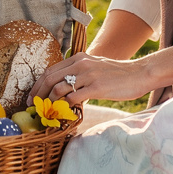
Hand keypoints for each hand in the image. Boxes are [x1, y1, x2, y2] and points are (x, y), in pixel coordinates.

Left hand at [29, 53, 153, 106]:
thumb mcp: (95, 67)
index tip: (33, 97)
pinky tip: (64, 115)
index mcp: (78, 58)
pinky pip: (73, 98)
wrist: (139, 74)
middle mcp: (81, 64)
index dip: (38, 85)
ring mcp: (88, 75)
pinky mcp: (97, 87)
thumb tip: (64, 87)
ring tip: (47, 113)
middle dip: (38, 94)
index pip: (50, 70)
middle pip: (50, 79)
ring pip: (58, 89)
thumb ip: (79, 73)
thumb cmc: (117, 74)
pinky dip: (65, 108)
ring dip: (50, 103)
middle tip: (33, 107)